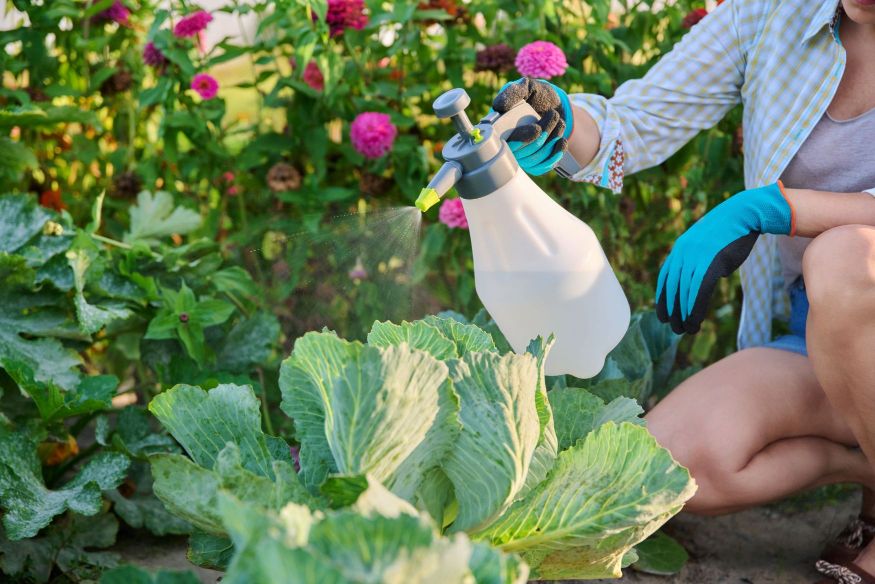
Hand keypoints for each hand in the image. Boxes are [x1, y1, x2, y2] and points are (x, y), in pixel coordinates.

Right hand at [492, 77, 572, 175]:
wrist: (553, 105)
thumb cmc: (537, 95)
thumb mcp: (527, 87)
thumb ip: (512, 92)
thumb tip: (498, 107)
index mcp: (499, 128)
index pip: (504, 142)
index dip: (521, 139)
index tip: (537, 129)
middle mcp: (506, 145)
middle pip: (523, 152)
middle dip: (543, 135)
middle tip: (554, 115)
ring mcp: (520, 156)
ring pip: (535, 158)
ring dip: (552, 140)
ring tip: (560, 122)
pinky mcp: (533, 163)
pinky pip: (542, 166)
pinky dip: (555, 154)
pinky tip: (562, 141)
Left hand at [656, 182, 793, 333]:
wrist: (744, 213)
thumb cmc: (729, 232)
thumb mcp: (707, 246)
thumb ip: (698, 262)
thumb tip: (699, 282)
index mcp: (680, 249)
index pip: (665, 278)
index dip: (662, 298)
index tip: (662, 314)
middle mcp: (683, 253)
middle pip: (672, 288)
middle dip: (671, 311)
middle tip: (673, 328)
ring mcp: (696, 257)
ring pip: (684, 293)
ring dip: (684, 314)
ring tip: (686, 330)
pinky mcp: (711, 262)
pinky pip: (699, 290)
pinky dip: (695, 308)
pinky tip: (695, 321)